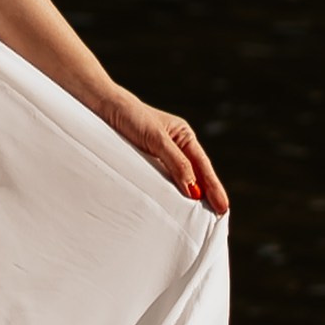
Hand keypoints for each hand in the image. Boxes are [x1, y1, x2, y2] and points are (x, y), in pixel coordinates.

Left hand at [95, 87, 228, 213]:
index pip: (203, 166)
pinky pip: (163, 182)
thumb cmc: (130, 116)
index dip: (214, 187)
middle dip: (208, 194)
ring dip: (190, 197)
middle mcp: (176, 147)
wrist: (101, 107)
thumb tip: (194, 190)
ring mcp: (161, 156)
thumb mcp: (156, 139)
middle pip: (196, 174)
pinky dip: (171, 194)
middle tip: (220, 216)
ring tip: (202, 217)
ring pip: (180, 180)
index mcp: (184, 136)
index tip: (223, 207)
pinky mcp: (145, 163)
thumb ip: (176, 163)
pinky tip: (175, 206)